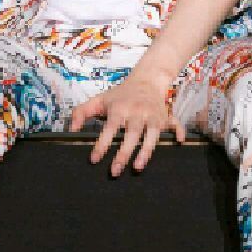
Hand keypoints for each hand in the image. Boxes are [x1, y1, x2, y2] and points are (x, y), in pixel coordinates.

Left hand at [69, 74, 184, 176]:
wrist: (147, 80)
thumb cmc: (120, 95)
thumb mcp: (99, 100)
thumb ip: (81, 113)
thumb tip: (72, 131)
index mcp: (120, 109)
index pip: (110, 128)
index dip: (102, 144)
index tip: (94, 159)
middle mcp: (137, 112)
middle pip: (131, 134)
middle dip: (123, 153)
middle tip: (114, 171)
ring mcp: (152, 116)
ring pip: (151, 135)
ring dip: (146, 151)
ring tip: (137, 168)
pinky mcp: (165, 118)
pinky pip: (174, 124)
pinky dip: (178, 131)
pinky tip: (179, 142)